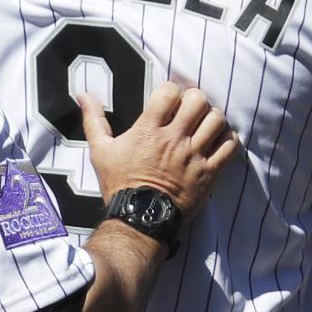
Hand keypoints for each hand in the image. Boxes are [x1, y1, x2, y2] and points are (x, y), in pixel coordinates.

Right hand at [79, 82, 239, 216]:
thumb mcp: (100, 151)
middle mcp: (174, 139)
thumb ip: (93, 120)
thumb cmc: (119, 184)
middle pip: (198, 101)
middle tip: (189, 111)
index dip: (171, 91)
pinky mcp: (209, 173)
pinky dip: (228, 140)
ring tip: (205, 125)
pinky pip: (230, 147)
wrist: (138, 220)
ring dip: (212, 118)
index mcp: (149, 130)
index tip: (168, 101)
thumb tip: (82, 94)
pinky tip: (218, 142)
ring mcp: (194, 156)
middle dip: (195, 100)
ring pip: (217, 120)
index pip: (170, 92)